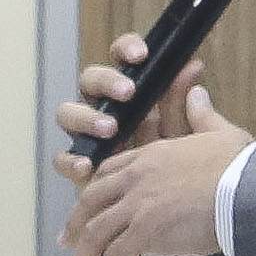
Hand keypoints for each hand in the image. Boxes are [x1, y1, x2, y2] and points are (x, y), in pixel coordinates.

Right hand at [52, 31, 211, 166]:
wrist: (162, 206)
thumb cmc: (170, 163)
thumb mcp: (180, 130)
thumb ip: (181, 100)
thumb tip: (193, 65)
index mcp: (129, 91)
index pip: (120, 59)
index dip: (126, 49)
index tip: (142, 54)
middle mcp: (103, 107)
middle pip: (90, 80)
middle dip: (106, 82)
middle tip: (128, 92)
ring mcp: (86, 134)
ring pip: (68, 112)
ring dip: (87, 117)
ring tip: (110, 129)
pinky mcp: (77, 164)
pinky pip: (62, 157)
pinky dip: (71, 160)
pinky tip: (87, 165)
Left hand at [56, 79, 250, 255]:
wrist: (247, 189)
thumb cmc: (240, 164)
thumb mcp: (220, 133)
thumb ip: (202, 115)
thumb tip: (196, 92)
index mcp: (150, 156)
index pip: (108, 172)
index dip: (94, 191)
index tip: (88, 207)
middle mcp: (136, 179)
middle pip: (91, 201)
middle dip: (75, 225)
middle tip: (68, 244)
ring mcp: (137, 205)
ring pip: (95, 233)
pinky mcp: (146, 231)